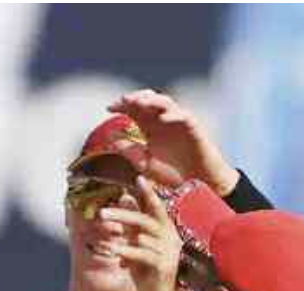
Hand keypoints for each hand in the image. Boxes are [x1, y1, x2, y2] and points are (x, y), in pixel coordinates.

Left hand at [100, 176, 183, 290]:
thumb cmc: (146, 271)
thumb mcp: (137, 246)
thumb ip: (132, 226)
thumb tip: (124, 199)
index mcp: (166, 230)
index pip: (157, 208)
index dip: (149, 193)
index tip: (139, 178)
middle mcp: (170, 238)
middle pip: (147, 219)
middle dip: (124, 213)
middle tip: (101, 212)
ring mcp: (169, 252)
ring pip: (143, 236)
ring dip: (121, 231)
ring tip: (102, 228)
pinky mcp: (163, 266)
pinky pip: (142, 254)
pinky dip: (125, 250)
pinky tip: (112, 249)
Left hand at [109, 89, 239, 195]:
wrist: (195, 179)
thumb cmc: (171, 170)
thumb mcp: (144, 161)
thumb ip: (129, 150)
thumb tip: (111, 139)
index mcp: (149, 125)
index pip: (134, 109)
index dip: (121, 105)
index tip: (108, 108)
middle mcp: (162, 119)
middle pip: (148, 100)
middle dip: (136, 98)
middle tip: (124, 100)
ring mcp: (178, 120)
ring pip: (165, 103)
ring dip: (153, 101)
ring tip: (140, 103)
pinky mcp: (192, 126)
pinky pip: (183, 116)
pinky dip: (173, 115)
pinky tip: (162, 118)